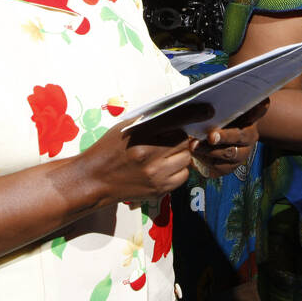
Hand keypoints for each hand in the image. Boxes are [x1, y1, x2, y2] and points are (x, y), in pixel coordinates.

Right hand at [83, 103, 212, 205]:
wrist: (94, 180)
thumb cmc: (108, 149)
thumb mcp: (125, 127)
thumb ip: (151, 121)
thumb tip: (178, 113)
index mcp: (139, 135)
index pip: (175, 119)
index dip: (194, 113)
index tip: (207, 110)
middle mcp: (149, 155)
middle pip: (183, 140)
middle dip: (181, 136)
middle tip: (173, 137)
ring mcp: (155, 175)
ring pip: (185, 158)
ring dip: (181, 153)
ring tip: (166, 153)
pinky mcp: (159, 190)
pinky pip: (183, 176)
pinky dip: (179, 169)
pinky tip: (165, 167)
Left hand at [190, 99, 265, 176]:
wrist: (236, 127)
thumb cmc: (236, 114)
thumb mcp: (245, 107)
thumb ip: (253, 106)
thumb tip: (264, 102)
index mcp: (250, 134)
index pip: (239, 136)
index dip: (225, 137)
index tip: (211, 136)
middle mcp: (244, 150)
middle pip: (228, 153)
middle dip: (210, 149)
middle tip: (194, 144)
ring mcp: (234, 162)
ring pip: (219, 164)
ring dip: (203, 157)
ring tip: (190, 148)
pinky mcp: (225, 170)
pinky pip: (213, 172)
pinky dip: (202, 165)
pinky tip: (192, 156)